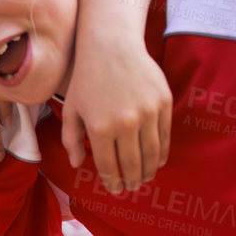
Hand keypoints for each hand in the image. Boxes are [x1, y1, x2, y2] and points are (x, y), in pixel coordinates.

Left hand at [61, 36, 170, 193]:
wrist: (112, 46)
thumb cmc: (86, 79)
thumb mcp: (71, 110)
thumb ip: (71, 140)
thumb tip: (78, 164)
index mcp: (99, 128)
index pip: (109, 166)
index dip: (113, 182)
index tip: (115, 189)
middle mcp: (124, 123)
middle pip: (132, 163)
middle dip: (132, 180)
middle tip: (132, 187)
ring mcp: (147, 113)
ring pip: (151, 153)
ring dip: (149, 170)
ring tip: (145, 177)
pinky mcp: (163, 102)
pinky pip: (165, 135)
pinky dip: (162, 152)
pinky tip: (158, 160)